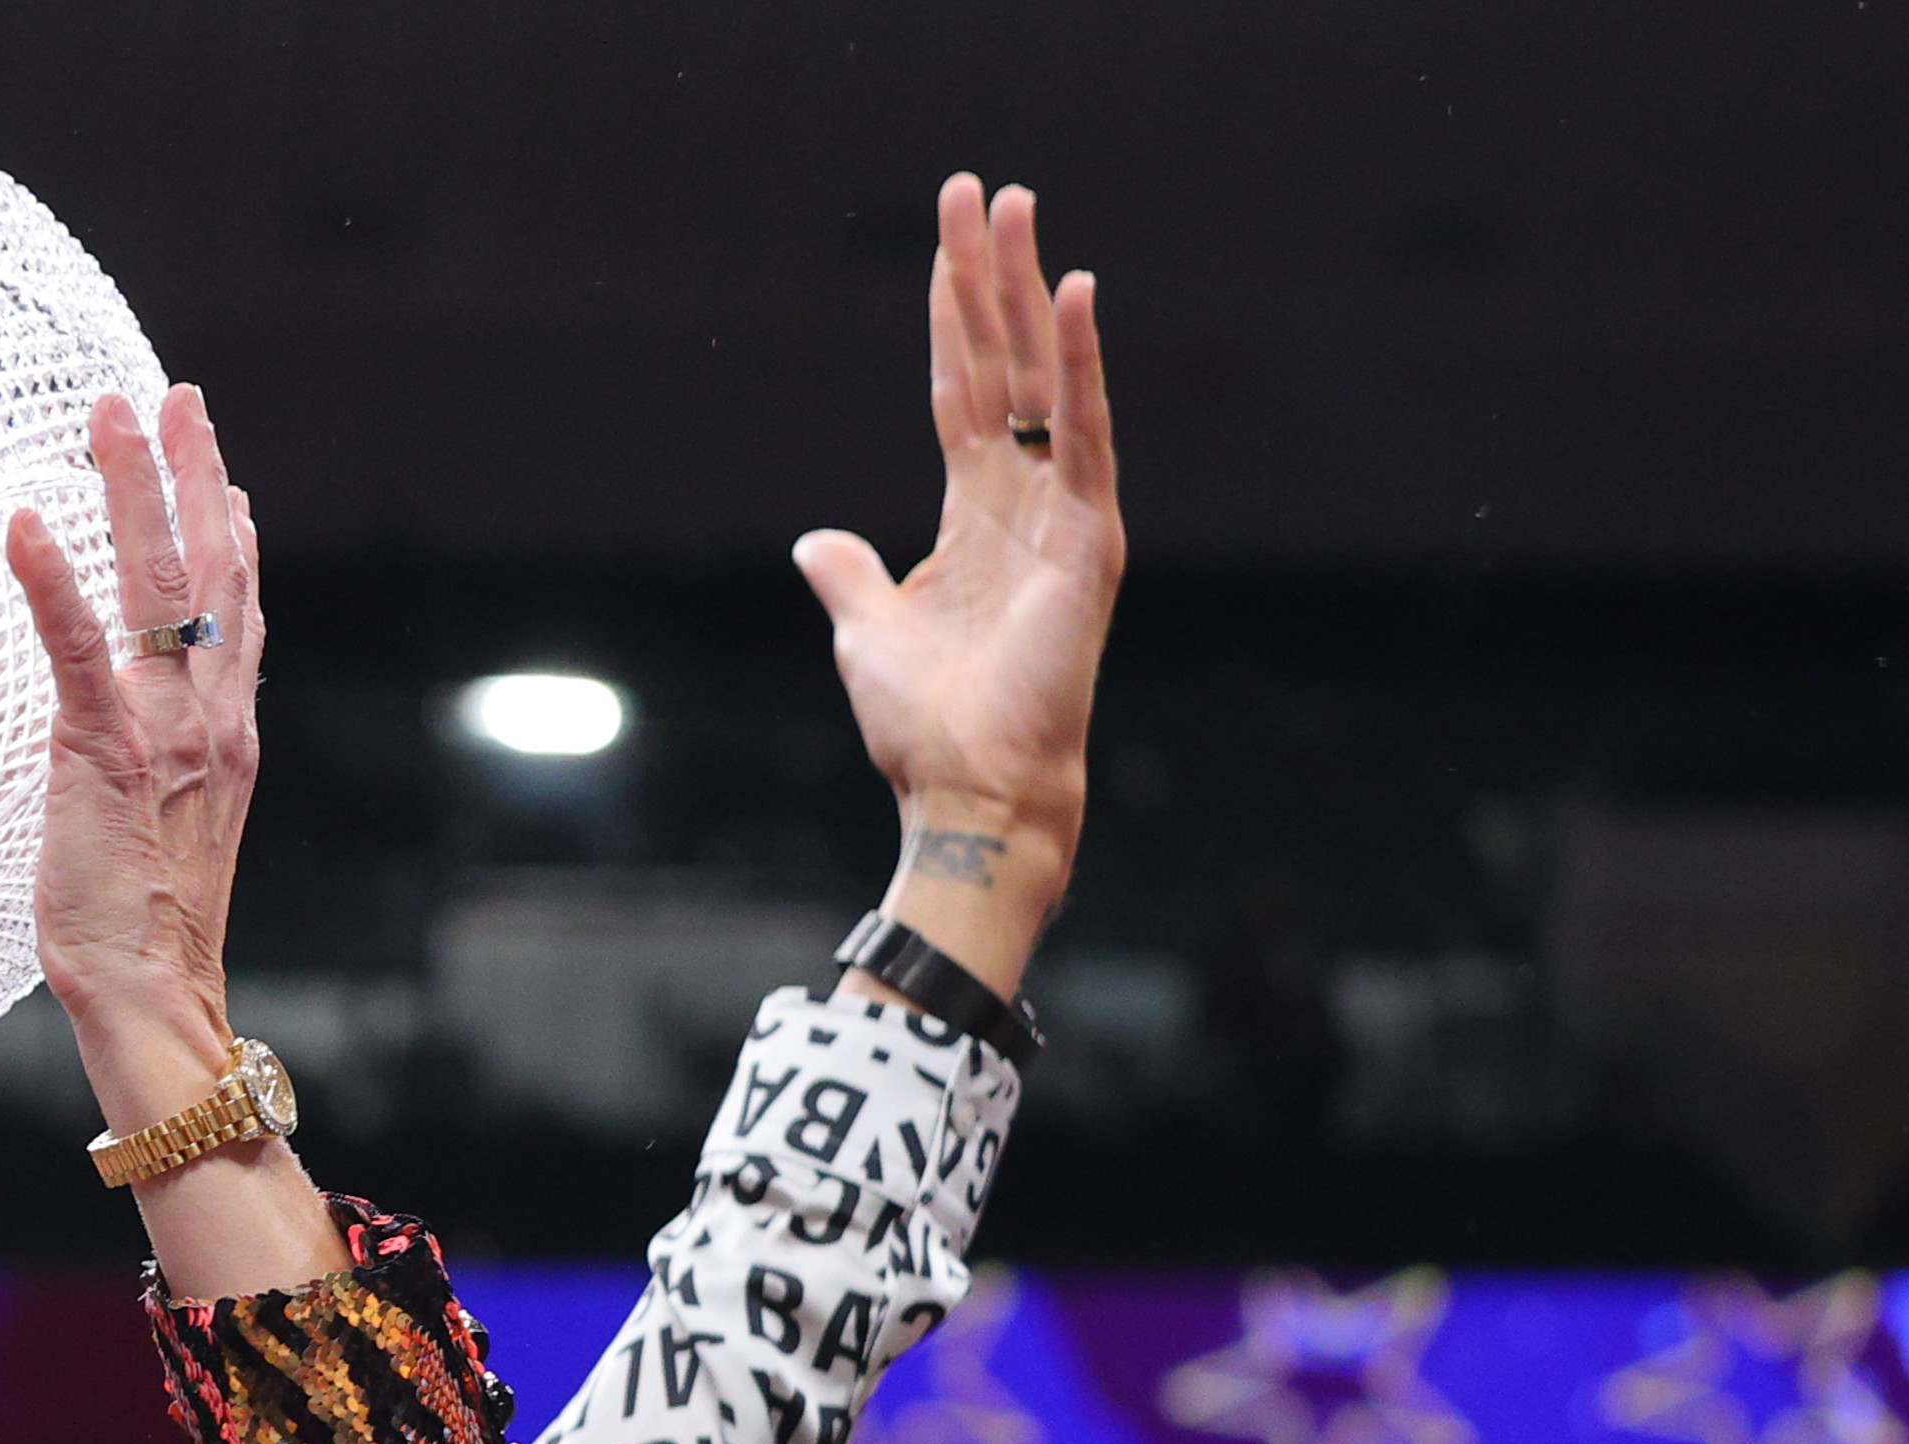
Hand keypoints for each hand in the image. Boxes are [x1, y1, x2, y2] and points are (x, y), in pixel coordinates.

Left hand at [2, 386, 338, 1301]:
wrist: (150, 994)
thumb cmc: (145, 926)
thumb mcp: (169, 827)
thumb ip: (168, 767)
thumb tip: (146, 732)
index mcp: (229, 733)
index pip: (243, 613)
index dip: (235, 534)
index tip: (222, 470)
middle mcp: (212, 717)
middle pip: (214, 571)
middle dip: (192, 474)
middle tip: (174, 396)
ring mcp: (166, 730)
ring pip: (161, 586)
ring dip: (135, 490)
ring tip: (115, 414)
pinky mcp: (105, 751)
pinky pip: (78, 649)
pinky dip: (52, 581)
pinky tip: (28, 522)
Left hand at [794, 177, 1122, 991]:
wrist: (970, 790)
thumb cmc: (925, 726)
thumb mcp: (865, 633)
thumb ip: (849, 576)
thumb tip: (816, 540)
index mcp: (975, 514)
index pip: (962, 390)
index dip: (951, 316)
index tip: (944, 241)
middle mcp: (1026, 499)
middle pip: (1005, 362)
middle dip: (991, 274)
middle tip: (984, 187)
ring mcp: (1065, 513)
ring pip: (1046, 376)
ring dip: (1030, 288)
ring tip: (1019, 206)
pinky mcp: (1092, 538)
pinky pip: (1087, 431)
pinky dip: (1083, 361)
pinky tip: (1074, 292)